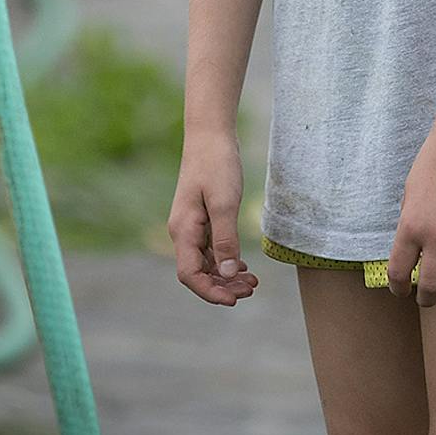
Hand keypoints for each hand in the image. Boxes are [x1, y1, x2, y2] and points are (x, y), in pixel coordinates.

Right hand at [169, 133, 259, 307]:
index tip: (234, 300)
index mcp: (183, 230)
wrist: (211, 135)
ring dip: (226, 275)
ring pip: (206, 262)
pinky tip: (243, 266)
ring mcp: (192, 225)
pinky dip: (226, 260)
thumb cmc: (216, 165)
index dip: (210, 291)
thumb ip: (225, 239)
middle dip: (222, 286)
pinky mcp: (202, 218)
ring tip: (252, 282)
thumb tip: (227, 274)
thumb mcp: (225, 203)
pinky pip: (211, 248)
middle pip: (198, 272)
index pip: (190, 275)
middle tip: (251, 291)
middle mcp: (183, 232)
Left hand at [386, 121, 435, 306]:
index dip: (399, 289)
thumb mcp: (409, 192)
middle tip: (428, 299)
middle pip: (431, 286)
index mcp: (411, 225)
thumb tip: (414, 252)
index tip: (402, 291)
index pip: (399, 273)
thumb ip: (410, 224)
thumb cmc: (434, 160)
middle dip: (427, 299)